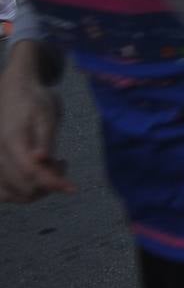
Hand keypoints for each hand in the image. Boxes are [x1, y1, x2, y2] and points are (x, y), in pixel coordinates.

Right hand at [0, 60, 73, 203]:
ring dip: (38, 189)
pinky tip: (37, 176)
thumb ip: (45, 139)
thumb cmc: (34, 102)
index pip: (31, 171)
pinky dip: (23, 191)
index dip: (53, 183)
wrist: (14, 94)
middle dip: (49, 183)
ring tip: (52, 167)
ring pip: (14, 194)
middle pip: (24, 187)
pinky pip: (5, 193)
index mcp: (11, 141)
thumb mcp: (47, 115)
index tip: (72, 188)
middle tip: (62, 163)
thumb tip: (41, 159)